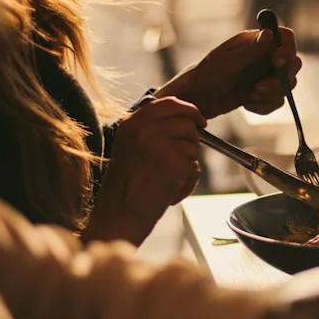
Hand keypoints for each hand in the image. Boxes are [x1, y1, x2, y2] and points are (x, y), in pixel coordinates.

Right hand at [84, 97, 204, 244]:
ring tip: (167, 179)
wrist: (119, 215)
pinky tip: (170, 191)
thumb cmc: (126, 187)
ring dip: (188, 163)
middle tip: (182, 158)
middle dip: (191, 140)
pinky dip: (187, 181)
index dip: (189, 110)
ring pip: (193, 144)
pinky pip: (194, 166)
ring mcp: (160, 144)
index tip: (199, 120)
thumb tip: (183, 117)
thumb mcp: (130, 147)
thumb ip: (150, 129)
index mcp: (133, 122)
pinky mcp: (174, 163)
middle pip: (187, 122)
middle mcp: (145, 129)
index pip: (170, 103)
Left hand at [158, 27, 301, 118]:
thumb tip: (270, 33)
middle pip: (292, 63)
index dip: (288, 49)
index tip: (278, 62)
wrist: (195, 100)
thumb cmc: (205, 75)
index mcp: (254, 42)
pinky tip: (247, 105)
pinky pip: (277, 101)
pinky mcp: (262, 93)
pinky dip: (265, 106)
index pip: (284, 37)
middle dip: (281, 78)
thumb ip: (250, 50)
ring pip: (287, 85)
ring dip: (272, 94)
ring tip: (250, 95)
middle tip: (260, 87)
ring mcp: (263, 75)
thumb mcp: (226, 63)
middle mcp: (262, 56)